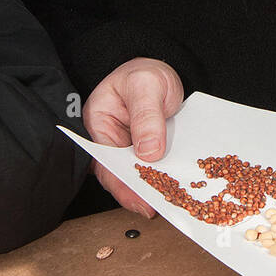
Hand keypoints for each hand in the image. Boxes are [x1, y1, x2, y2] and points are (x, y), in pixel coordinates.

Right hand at [83, 58, 184, 216]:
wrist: (161, 67)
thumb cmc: (145, 72)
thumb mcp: (146, 86)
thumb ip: (146, 116)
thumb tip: (148, 152)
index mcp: (98, 123)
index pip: (106, 161)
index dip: (121, 184)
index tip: (139, 199)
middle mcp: (110, 140)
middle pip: (120, 173)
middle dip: (138, 192)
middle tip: (158, 207)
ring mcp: (127, 147)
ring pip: (138, 173)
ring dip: (152, 187)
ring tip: (169, 202)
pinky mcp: (145, 150)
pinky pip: (153, 166)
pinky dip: (164, 176)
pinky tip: (177, 186)